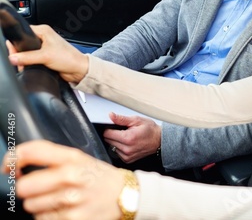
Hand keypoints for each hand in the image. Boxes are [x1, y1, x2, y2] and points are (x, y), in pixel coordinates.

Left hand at [2, 140, 122, 218]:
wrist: (126, 195)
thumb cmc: (99, 177)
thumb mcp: (80, 158)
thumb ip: (51, 158)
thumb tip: (17, 166)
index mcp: (72, 158)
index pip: (31, 152)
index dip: (13, 158)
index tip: (9, 166)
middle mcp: (71, 177)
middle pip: (24, 186)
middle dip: (28, 189)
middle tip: (40, 188)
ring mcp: (72, 200)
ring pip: (31, 206)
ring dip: (40, 205)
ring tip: (58, 200)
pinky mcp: (73, 219)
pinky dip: (50, 217)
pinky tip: (64, 210)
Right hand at [7, 24, 88, 82]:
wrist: (78, 69)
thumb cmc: (69, 58)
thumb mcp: (45, 56)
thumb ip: (27, 57)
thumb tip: (13, 58)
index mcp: (44, 30)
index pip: (23, 33)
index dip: (16, 43)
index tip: (13, 52)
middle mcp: (44, 36)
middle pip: (23, 43)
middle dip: (19, 52)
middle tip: (18, 60)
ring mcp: (44, 46)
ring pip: (27, 51)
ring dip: (24, 58)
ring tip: (25, 64)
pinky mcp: (45, 55)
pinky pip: (31, 57)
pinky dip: (29, 62)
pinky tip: (29, 66)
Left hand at [104, 113, 161, 163]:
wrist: (159, 140)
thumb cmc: (150, 129)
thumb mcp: (137, 120)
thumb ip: (122, 119)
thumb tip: (111, 116)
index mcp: (128, 138)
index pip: (107, 134)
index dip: (109, 129)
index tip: (115, 127)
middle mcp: (127, 149)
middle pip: (108, 141)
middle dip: (113, 135)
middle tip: (124, 131)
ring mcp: (127, 156)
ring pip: (111, 147)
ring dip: (116, 142)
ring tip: (127, 137)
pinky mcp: (127, 160)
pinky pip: (117, 152)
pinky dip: (120, 147)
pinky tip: (128, 143)